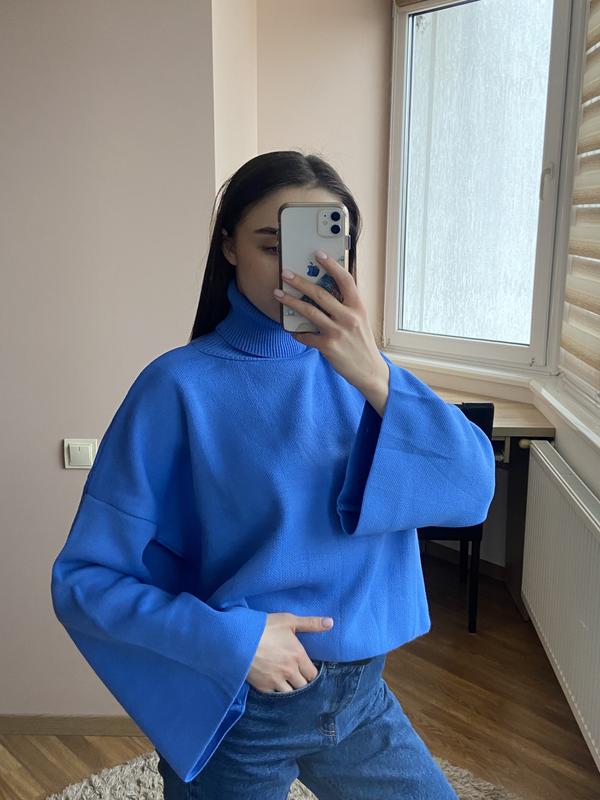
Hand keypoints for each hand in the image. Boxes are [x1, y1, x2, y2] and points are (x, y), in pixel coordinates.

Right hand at [246, 612, 332, 692]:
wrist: (236, 640)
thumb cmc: (263, 627)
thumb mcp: (288, 620)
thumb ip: (310, 623)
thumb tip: (331, 623)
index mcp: (298, 656)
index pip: (313, 674)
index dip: (311, 673)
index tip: (307, 670)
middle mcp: (290, 671)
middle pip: (304, 686)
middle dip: (303, 682)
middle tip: (298, 677)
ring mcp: (276, 681)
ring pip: (291, 694)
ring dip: (291, 690)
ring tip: (288, 684)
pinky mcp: (263, 687)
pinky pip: (275, 696)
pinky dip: (277, 692)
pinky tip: (275, 686)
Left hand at [273, 250, 387, 392]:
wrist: (369, 370)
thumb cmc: (361, 343)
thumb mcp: (359, 320)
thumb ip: (345, 306)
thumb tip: (322, 293)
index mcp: (358, 307)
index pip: (345, 280)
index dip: (331, 265)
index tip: (318, 254)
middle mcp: (348, 317)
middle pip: (320, 294)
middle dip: (299, 282)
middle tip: (285, 273)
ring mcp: (337, 332)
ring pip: (309, 311)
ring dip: (290, 301)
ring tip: (278, 294)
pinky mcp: (328, 346)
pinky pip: (306, 335)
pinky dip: (297, 332)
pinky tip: (292, 330)